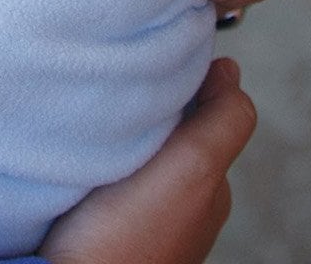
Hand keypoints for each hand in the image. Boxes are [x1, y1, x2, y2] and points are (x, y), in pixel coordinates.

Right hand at [40, 58, 257, 263]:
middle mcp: (183, 204)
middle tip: (117, 98)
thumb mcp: (193, 169)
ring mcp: (143, 218)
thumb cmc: (126, 241)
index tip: (149, 70)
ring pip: (136, 153)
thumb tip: (229, 68)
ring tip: (97, 130)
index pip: (205, 110)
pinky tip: (81, 164)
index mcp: (210, 185)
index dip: (179, 81)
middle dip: (147, 107)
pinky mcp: (106, 227)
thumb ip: (224, 119)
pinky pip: (107, 178)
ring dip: (119, 135)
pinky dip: (97, 162)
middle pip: (170, 130)